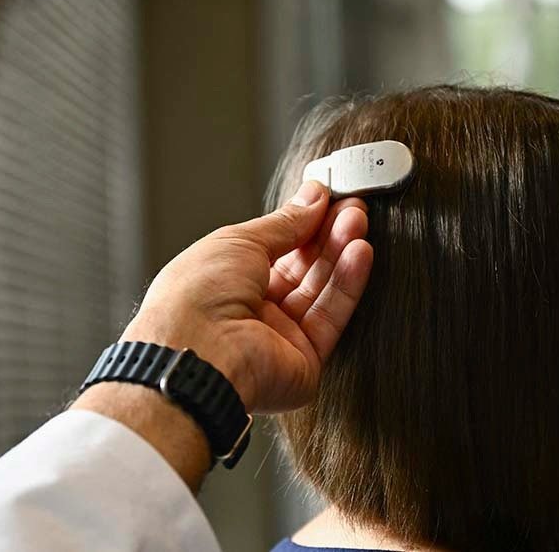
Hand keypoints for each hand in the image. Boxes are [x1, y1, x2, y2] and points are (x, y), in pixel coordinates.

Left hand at [120, 180, 371, 412]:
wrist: (201, 354)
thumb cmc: (198, 297)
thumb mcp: (239, 240)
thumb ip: (283, 223)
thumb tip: (312, 198)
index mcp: (224, 280)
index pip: (273, 248)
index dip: (301, 222)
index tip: (327, 198)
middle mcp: (249, 310)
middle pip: (300, 268)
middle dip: (326, 234)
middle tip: (351, 206)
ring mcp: (277, 337)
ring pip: (318, 290)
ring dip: (340, 254)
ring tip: (358, 221)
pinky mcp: (303, 361)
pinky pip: (330, 317)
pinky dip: (346, 285)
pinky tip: (359, 252)